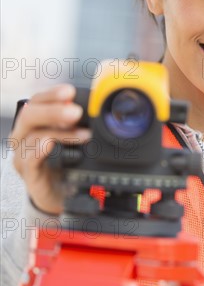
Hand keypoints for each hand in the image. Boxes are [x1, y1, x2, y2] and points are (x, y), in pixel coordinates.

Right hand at [10, 84, 90, 214]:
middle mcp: (24, 136)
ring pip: (32, 136)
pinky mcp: (29, 176)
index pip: (38, 101)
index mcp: (34, 122)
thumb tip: (97, 106)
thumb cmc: (66, 162)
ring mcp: (24, 156)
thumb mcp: (74, 138)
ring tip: (83, 135)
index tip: (70, 91)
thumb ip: (79, 122)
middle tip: (76, 112)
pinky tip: (49, 145)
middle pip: (30, 114)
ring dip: (59, 133)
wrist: (61, 194)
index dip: (53, 94)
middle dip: (54, 110)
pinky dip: (39, 151)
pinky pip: (29, 161)